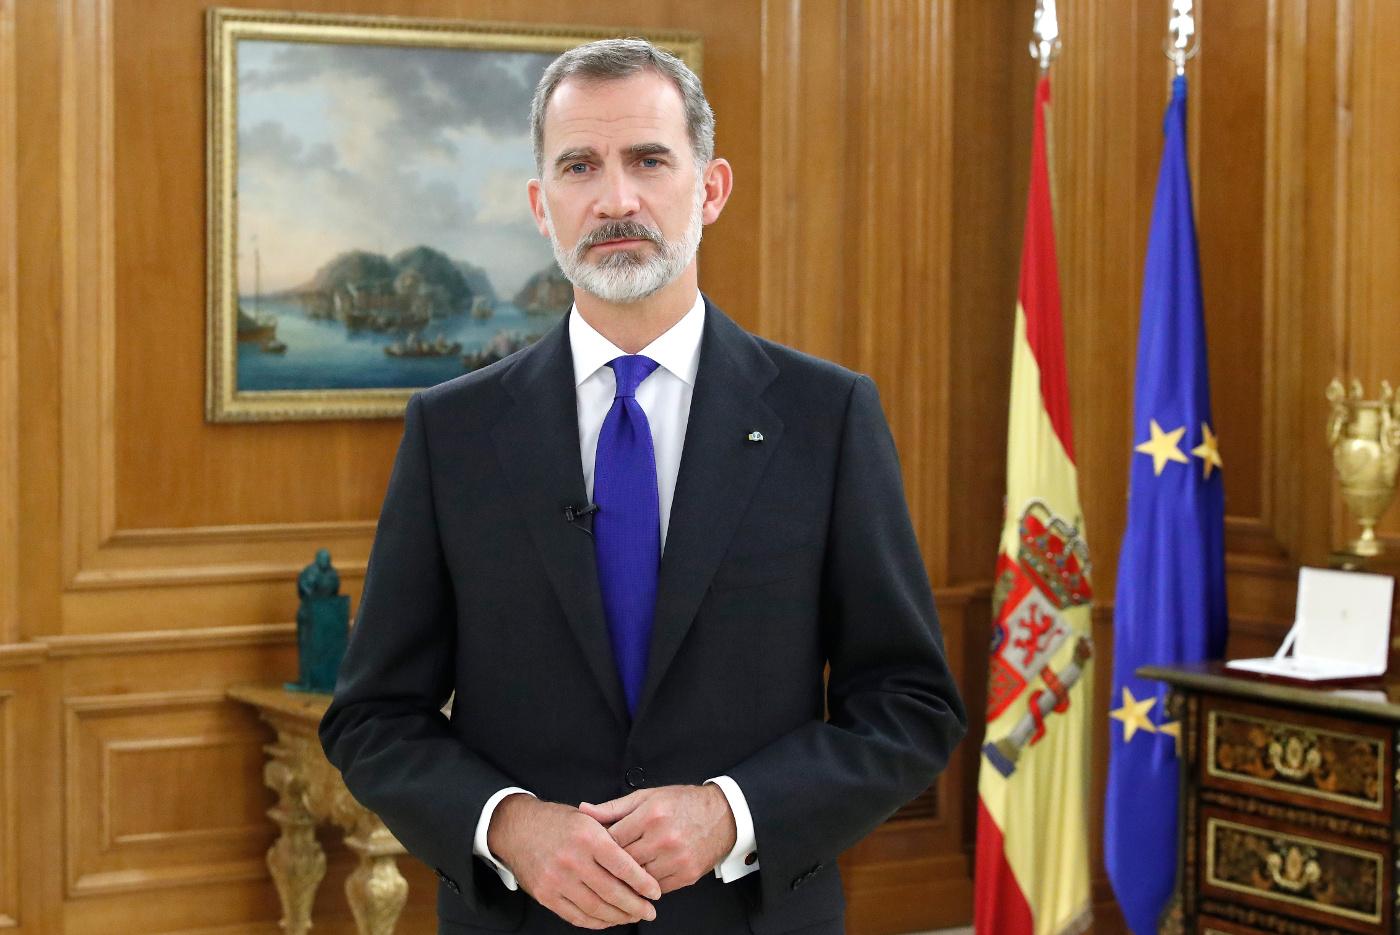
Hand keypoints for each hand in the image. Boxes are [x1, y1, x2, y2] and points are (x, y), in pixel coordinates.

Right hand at [487, 794, 661, 928]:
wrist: (517, 829)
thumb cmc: (555, 822)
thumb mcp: (586, 818)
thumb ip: (611, 836)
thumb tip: (640, 858)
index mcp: (587, 836)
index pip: (623, 865)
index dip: (643, 882)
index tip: (655, 892)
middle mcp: (572, 859)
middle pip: (612, 891)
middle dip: (635, 905)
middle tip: (649, 910)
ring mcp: (557, 880)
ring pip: (596, 908)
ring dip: (619, 916)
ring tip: (632, 916)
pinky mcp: (546, 896)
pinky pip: (576, 916)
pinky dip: (596, 922)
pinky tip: (609, 919)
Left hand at [579, 784, 737, 894]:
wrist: (723, 816)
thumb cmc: (682, 803)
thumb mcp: (647, 797)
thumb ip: (613, 807)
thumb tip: (584, 810)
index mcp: (651, 815)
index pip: (613, 839)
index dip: (599, 846)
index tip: (592, 849)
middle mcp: (664, 838)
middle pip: (623, 862)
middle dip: (611, 864)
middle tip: (600, 865)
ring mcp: (676, 860)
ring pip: (638, 879)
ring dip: (628, 878)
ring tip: (618, 874)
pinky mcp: (687, 876)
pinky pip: (657, 889)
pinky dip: (646, 886)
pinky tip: (641, 879)